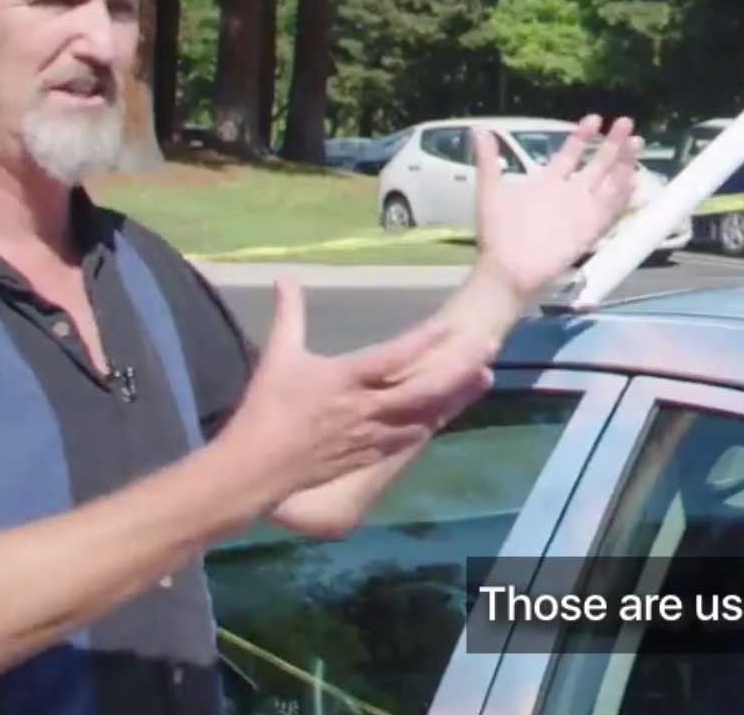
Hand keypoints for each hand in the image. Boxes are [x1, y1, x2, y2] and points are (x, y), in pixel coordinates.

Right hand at [217, 280, 486, 505]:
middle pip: (423, 388)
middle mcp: (366, 406)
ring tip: (486, 375)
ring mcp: (372, 433)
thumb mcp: (278, 355)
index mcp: (345, 378)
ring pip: (425, 414)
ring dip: (457, 395)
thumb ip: (288, 313)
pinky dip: (434, 423)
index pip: (392, 358)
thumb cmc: (266, 408)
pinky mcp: (371, 454)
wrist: (256, 468)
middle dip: (458, 368)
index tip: (450, 327)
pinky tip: (452, 412)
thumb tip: (284, 275)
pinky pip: (411, 438)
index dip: (423, 343)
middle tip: (487, 345)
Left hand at [471, 114, 641, 297]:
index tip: (595, 118)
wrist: (506, 267)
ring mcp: (582, 211)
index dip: (582, 136)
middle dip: (612, 144)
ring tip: (636, 143)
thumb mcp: (491, 191)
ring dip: (623, 164)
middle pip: (597, 164)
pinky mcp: (589, 230)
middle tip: (627, 122)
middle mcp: (570, 194)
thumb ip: (488, 161)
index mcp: (549, 182)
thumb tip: (478, 130)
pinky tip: (634, 179)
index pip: (571, 153)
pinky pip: (610, 210)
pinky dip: (622, 196)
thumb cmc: (498, 232)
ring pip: (609, 183)